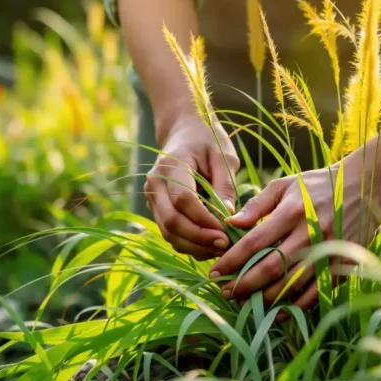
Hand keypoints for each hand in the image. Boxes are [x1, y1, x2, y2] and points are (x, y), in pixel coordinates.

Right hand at [145, 116, 239, 260]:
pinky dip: (188, 244)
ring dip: (194, 246)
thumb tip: (228, 216)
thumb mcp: (223, 156)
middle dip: (199, 238)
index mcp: (171, 165)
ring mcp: (152, 197)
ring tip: (219, 249)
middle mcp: (155, 183)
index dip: (205, 220)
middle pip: (172, 221)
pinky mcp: (156, 208)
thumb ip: (225, 184)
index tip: (227, 231)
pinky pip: (169, 232)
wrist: (183, 132)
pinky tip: (209, 246)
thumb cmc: (206, 140)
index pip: (183, 200)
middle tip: (225, 245)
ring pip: (168, 232)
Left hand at [209, 159, 380, 308]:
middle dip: (244, 284)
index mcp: (293, 212)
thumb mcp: (285, 185)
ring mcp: (328, 252)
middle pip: (272, 268)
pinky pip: (316, 292)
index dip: (232, 260)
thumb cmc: (318, 185)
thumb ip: (257, 205)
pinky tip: (277, 311)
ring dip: (265, 299)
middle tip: (225, 293)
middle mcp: (310, 234)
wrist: (367, 187)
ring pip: (292, 285)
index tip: (215, 271)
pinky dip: (295, 306)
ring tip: (245, 304)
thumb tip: (230, 224)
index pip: (255, 241)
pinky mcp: (342, 265)